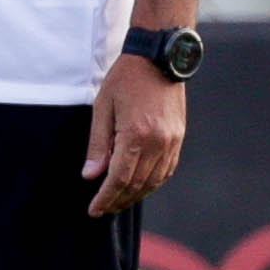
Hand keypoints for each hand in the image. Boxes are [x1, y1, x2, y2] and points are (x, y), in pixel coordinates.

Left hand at [82, 51, 184, 215]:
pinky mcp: (179, 138)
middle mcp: (158, 143)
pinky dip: (152, 182)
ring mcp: (172, 141)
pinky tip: (140, 186)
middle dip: (118, 200)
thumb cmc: (124, 80)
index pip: (119, 178)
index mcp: (136, 135)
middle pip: (138, 184)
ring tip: (117, 201)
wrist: (158, 59)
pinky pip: (166, 169)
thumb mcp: (102, 108)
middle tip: (102, 209)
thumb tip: (90, 175)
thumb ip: (97, 144)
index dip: (106, 198)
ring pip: (154, 181)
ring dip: (135, 195)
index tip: (94, 210)